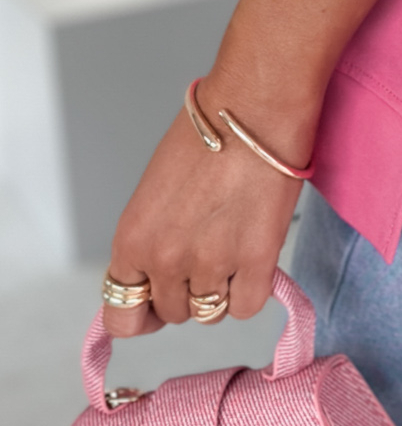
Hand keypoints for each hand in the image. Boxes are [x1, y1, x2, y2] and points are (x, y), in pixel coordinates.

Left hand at [101, 75, 308, 340]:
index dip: (142, 313)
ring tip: (232, 247)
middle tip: (206, 253)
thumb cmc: (206, 132)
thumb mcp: (155, 191)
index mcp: (132, 240)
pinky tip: (254, 259)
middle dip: (187, 290)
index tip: (156, 302)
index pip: (122, 317)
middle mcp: (165, 259)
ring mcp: (211, 263)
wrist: (251, 108)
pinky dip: (251, 290)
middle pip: (172, 313)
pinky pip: (247, 307)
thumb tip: (164, 270)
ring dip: (220, 288)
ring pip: (210, 312)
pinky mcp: (256, 260)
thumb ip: (152, 237)